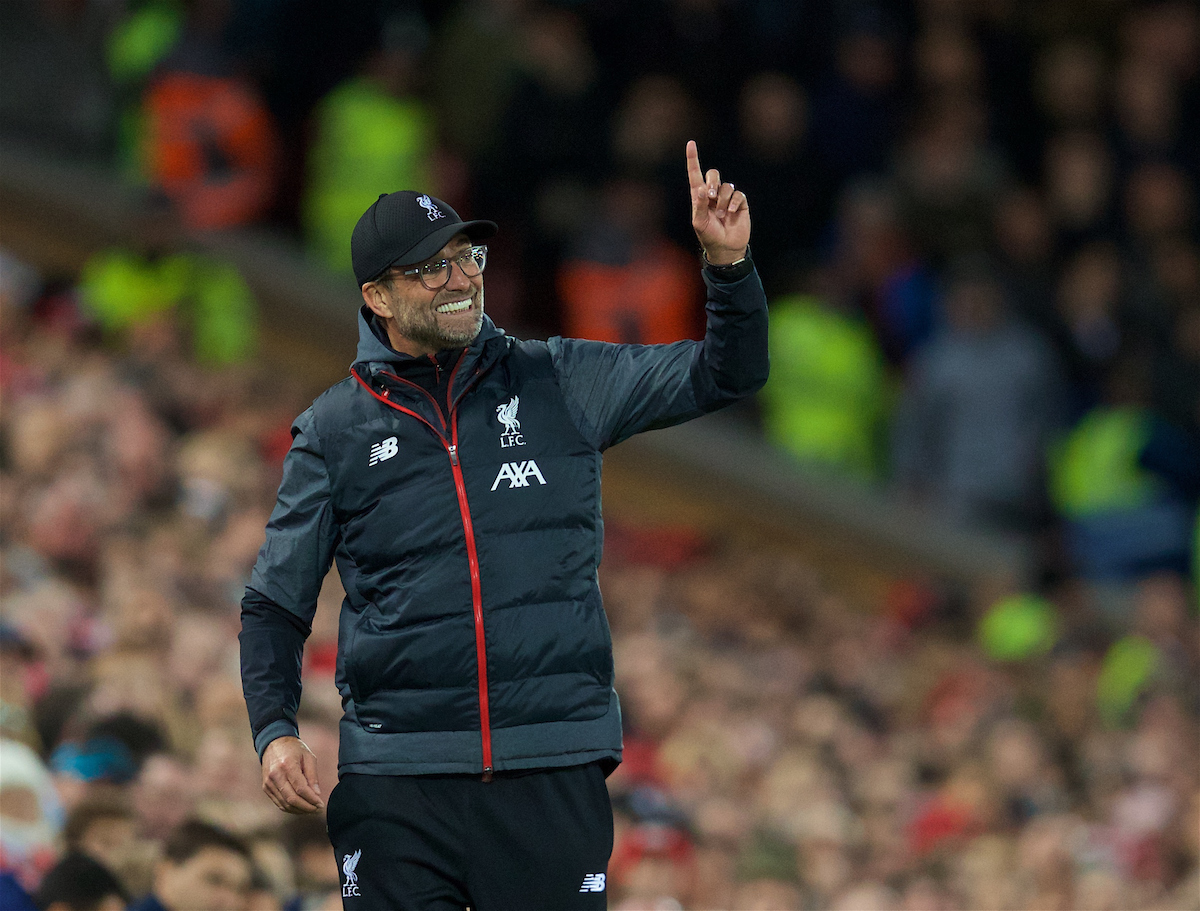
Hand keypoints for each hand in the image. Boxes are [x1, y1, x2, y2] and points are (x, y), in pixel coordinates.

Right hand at [261, 736, 323, 813]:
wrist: (273, 743)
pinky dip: (290, 808)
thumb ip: (313, 776)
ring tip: (311, 810)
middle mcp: (275, 776)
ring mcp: (268, 783)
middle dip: (306, 808)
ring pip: (284, 804)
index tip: (321, 804)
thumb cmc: (293, 748)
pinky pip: (278, 803)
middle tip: (317, 809)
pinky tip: (300, 807)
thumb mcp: (308, 756)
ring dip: (299, 810)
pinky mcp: (266, 788)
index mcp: (287, 765)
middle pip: (291, 799)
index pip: (300, 789)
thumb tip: (317, 794)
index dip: (312, 799)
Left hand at [687, 140, 749, 263]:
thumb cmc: (709, 236)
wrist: (726, 248)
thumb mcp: (699, 223)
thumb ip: (699, 205)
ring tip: (722, 215)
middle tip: (711, 196)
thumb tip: (701, 189)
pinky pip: (738, 194)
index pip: (695, 174)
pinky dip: (734, 203)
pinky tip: (732, 213)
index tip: (691, 143)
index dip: (693, 159)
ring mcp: (727, 198)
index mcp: (699, 197)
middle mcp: (713, 194)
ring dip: (723, 201)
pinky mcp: (740, 203)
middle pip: (713, 174)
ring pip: (726, 186)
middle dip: (712, 182)